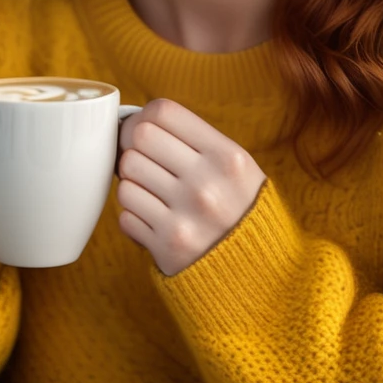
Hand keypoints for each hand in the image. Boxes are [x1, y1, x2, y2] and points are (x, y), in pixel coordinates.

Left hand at [116, 99, 266, 276]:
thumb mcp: (236, 165)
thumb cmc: (238, 205)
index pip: (163, 112)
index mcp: (227, 156)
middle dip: (134, 146)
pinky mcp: (167, 246)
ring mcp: (185, 217)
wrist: (258, 269)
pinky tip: (155, 216)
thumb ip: (195, 140)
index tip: (147, 130)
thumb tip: (135, 122)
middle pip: (138, 138)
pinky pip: (125, 213)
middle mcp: (206, 185)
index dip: (146, 117)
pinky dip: (134, 213)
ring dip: (133, 180)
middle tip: (144, 158)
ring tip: (152, 189)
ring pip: (126, 174)